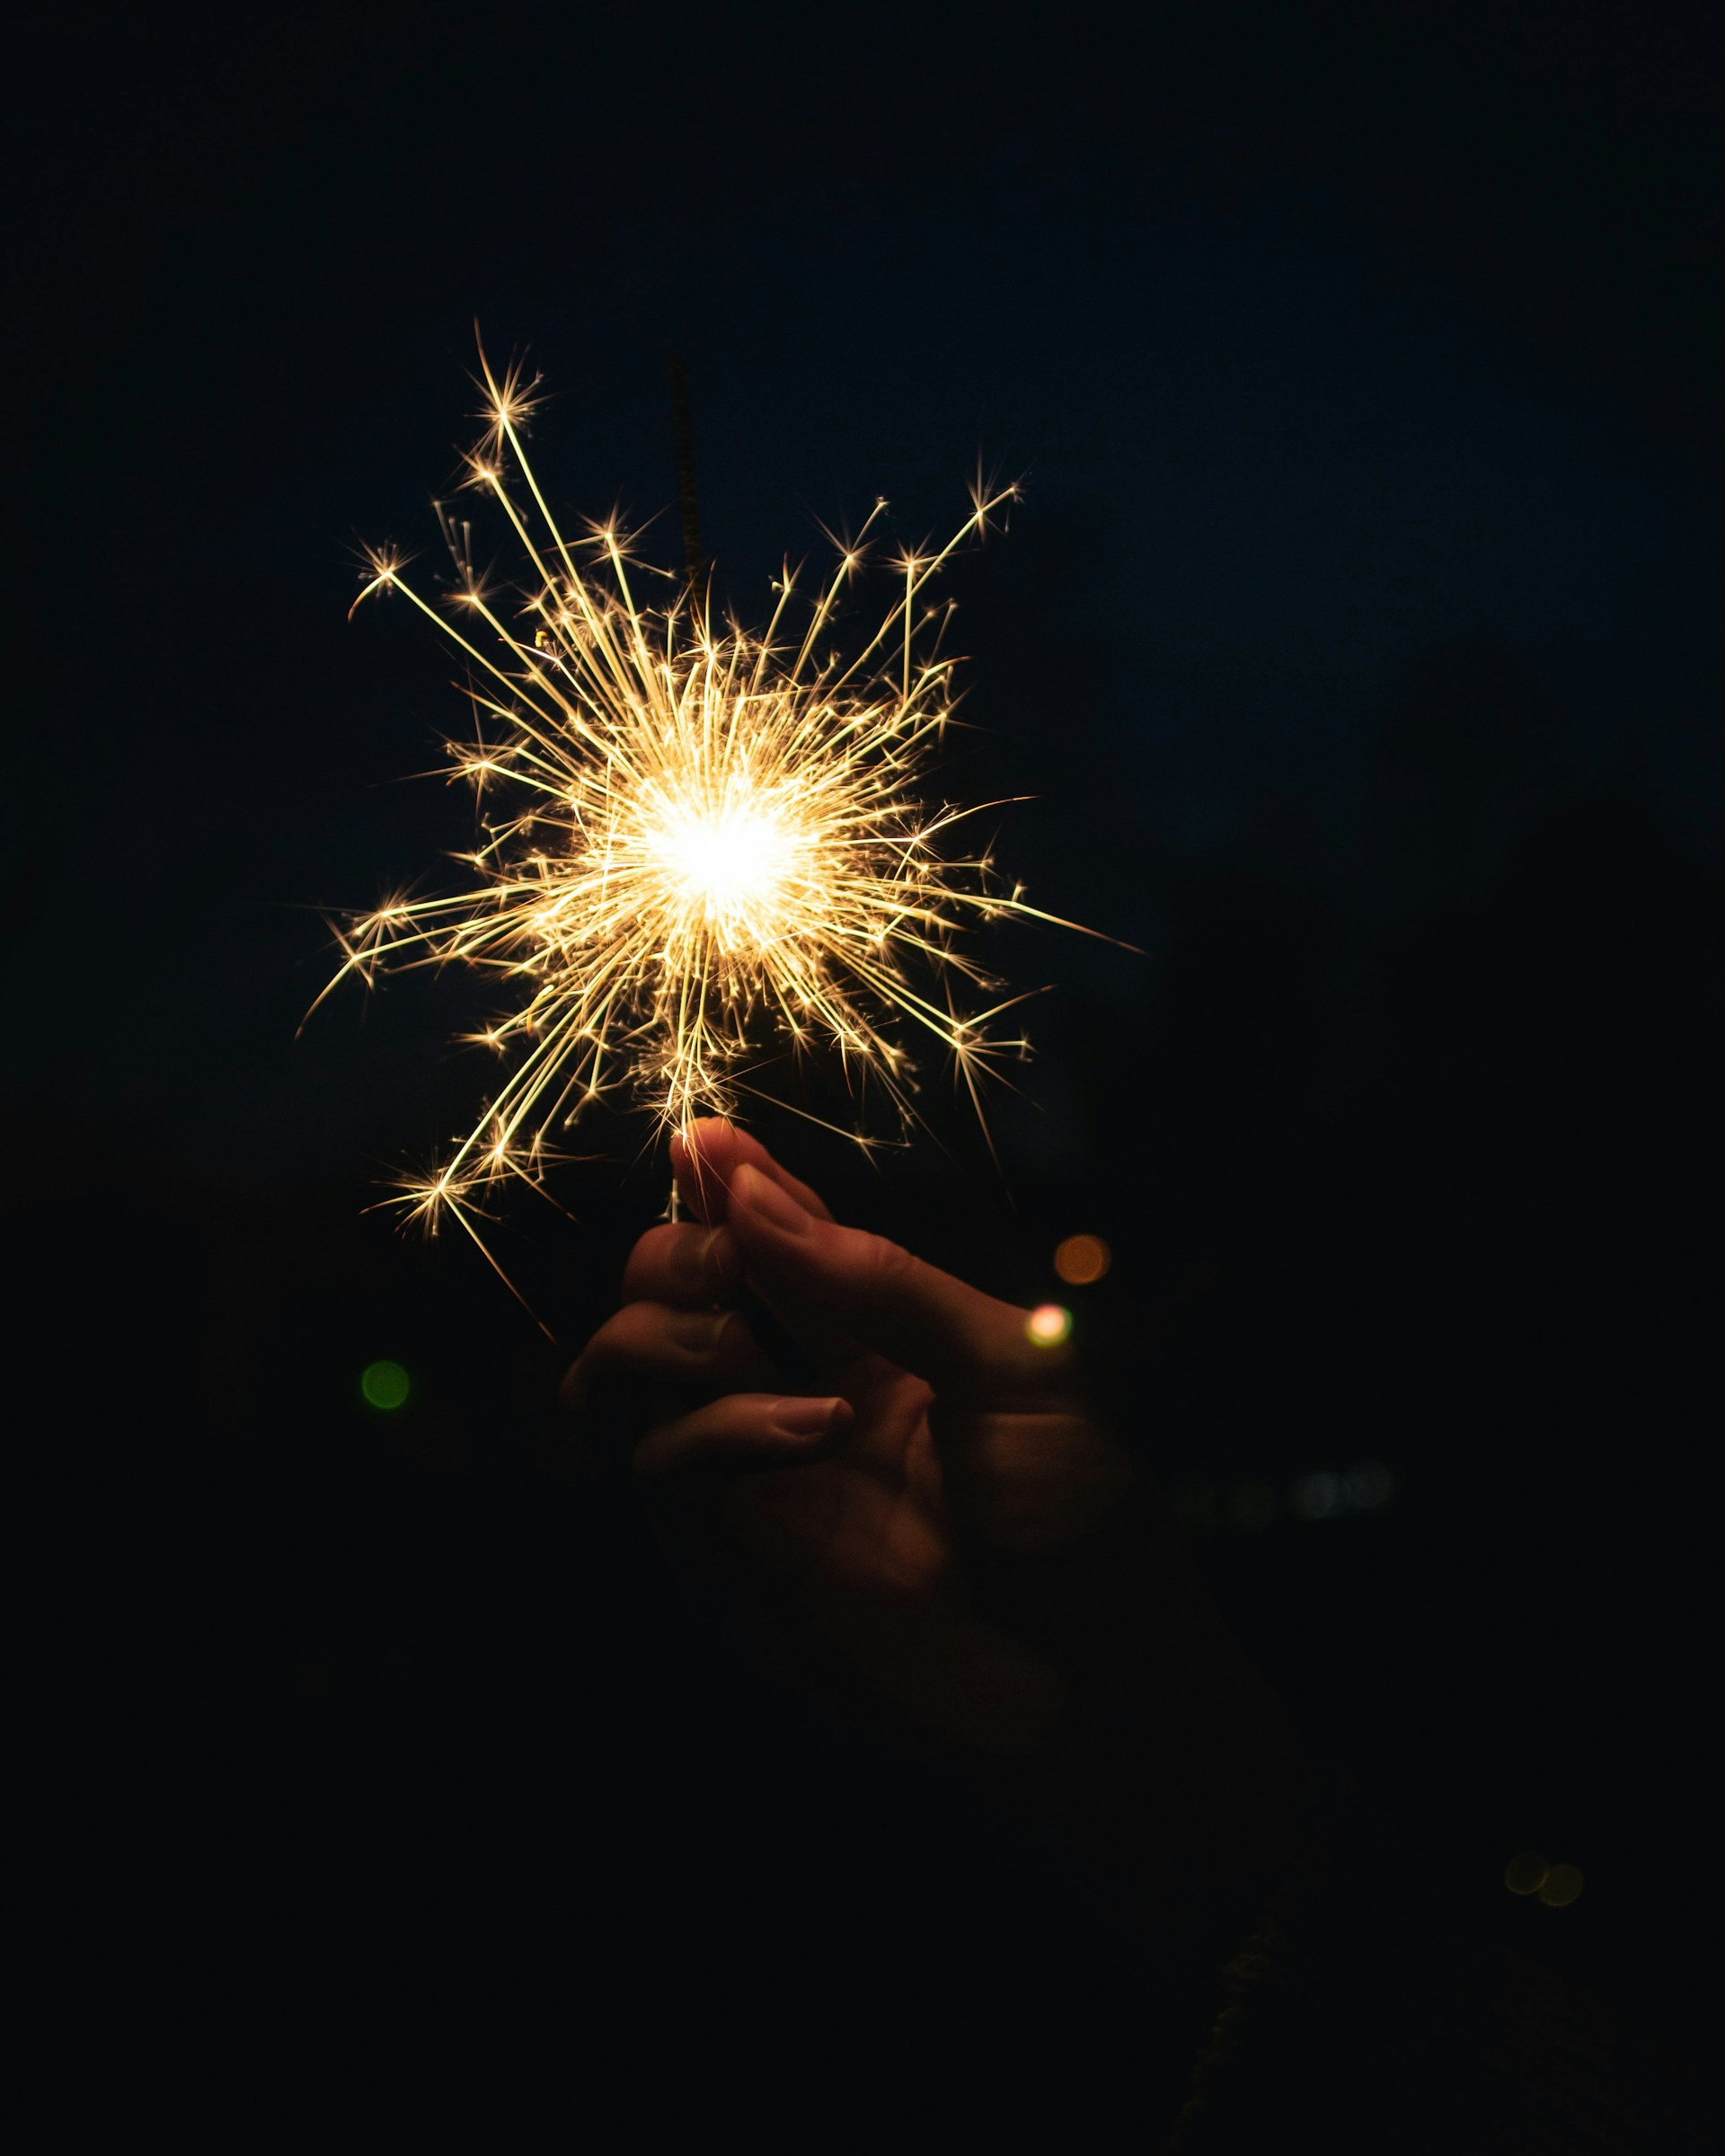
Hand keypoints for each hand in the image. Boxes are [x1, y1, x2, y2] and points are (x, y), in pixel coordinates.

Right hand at [562, 1119, 1309, 1919]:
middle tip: (726, 1259)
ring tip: (737, 1335)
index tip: (699, 1138)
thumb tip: (750, 1189)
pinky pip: (667, 1469)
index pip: (773, 1237)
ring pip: (628, 1375)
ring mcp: (765, 1477)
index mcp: (878, 1337)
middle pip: (673, 1293)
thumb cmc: (1081, 1516)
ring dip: (661, 1328)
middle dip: (677, 1249)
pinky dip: (716, 1425)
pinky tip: (812, 1427)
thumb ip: (878, 1281)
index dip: (728, 1182)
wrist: (1099, 1685)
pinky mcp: (740, 1558)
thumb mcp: (1009, 1364)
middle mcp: (802, 1393)